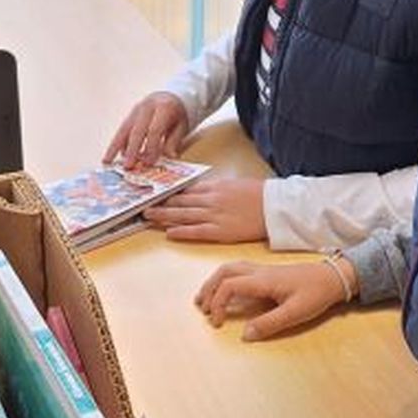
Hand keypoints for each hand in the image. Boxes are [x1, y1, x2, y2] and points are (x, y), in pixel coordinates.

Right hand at [104, 92, 189, 168]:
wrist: (170, 96)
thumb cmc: (177, 114)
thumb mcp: (182, 127)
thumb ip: (174, 142)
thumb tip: (170, 157)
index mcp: (164, 108)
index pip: (155, 130)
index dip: (151, 147)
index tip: (149, 163)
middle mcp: (147, 107)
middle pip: (137, 130)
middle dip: (131, 150)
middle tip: (127, 166)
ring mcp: (136, 110)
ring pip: (123, 129)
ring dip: (115, 146)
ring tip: (108, 161)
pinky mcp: (130, 115)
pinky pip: (122, 130)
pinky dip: (118, 143)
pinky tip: (116, 155)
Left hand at [142, 178, 266, 242]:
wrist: (275, 207)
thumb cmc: (259, 194)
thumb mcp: (234, 184)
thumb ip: (216, 187)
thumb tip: (200, 191)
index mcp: (214, 187)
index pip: (186, 190)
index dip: (169, 193)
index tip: (156, 194)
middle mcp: (210, 200)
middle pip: (180, 202)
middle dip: (161, 204)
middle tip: (143, 206)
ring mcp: (214, 215)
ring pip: (183, 216)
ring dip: (164, 216)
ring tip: (148, 217)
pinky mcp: (221, 231)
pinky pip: (197, 231)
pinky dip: (182, 232)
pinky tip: (169, 233)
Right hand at [194, 257, 352, 340]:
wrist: (333, 277)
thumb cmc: (316, 293)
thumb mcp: (295, 313)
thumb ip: (269, 324)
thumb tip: (245, 335)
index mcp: (263, 280)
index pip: (229, 286)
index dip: (218, 303)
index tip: (218, 322)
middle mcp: (258, 271)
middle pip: (224, 272)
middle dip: (209, 289)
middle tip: (201, 308)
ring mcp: (262, 269)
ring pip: (229, 268)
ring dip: (214, 282)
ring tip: (206, 299)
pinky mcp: (266, 272)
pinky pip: (238, 270)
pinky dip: (225, 279)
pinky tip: (226, 291)